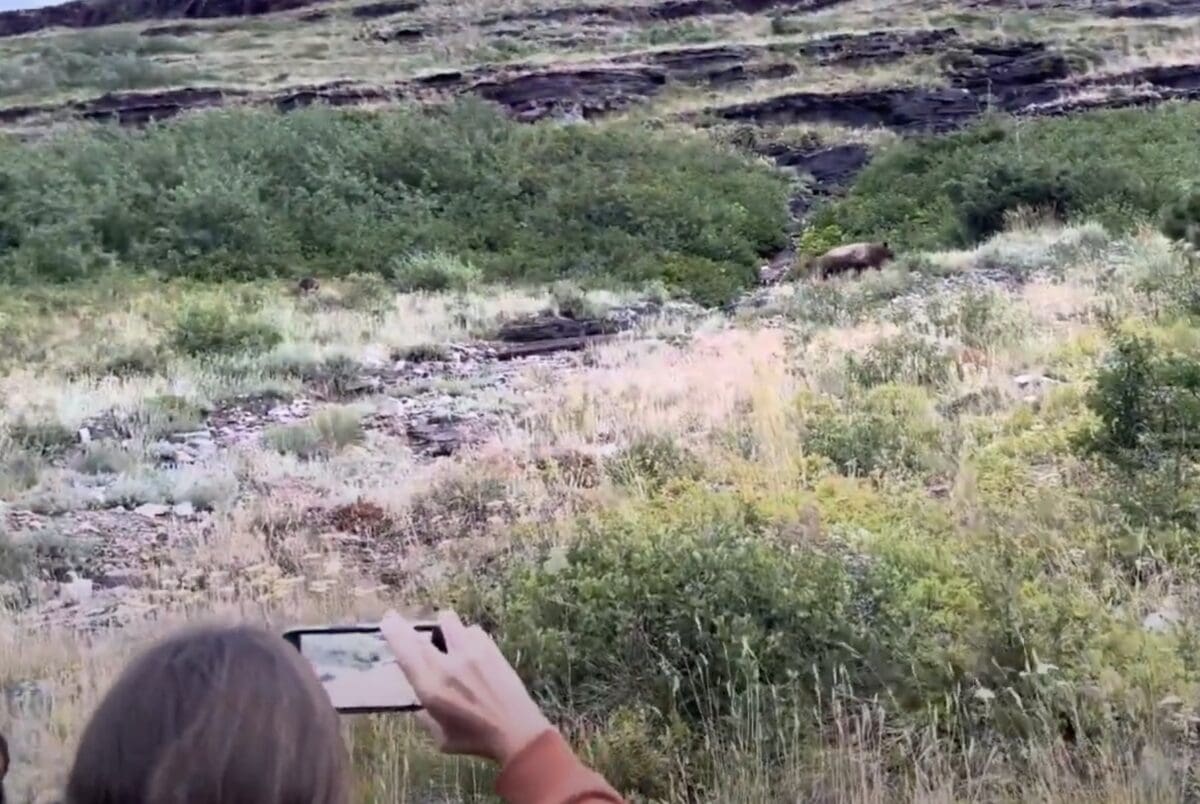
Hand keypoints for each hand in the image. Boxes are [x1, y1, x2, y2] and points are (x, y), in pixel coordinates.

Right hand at [381, 610, 551, 766]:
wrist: (516, 731)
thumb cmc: (475, 739)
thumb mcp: (440, 737)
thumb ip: (425, 715)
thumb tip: (418, 699)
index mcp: (431, 688)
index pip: (406, 651)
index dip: (394, 632)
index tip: (388, 620)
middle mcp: (448, 665)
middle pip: (421, 634)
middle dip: (407, 626)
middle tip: (401, 621)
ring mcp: (471, 653)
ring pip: (449, 621)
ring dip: (443, 628)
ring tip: (446, 639)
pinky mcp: (491, 648)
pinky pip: (473, 630)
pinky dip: (467, 636)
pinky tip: (470, 648)